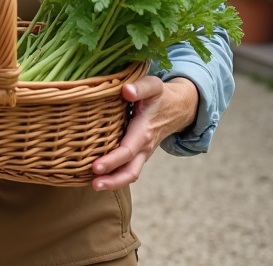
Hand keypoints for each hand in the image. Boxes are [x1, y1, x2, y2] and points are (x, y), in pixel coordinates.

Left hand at [89, 76, 198, 190]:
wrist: (178, 107)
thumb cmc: (161, 95)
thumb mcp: (153, 86)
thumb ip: (140, 87)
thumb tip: (126, 90)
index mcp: (144, 131)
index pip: (127, 151)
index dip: (111, 161)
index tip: (95, 167)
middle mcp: (144, 146)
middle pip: (130, 172)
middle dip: (113, 181)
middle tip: (94, 185)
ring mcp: (142, 152)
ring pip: (130, 173)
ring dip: (113, 182)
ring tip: (94, 186)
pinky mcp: (138, 153)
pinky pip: (128, 168)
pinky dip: (115, 175)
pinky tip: (98, 176)